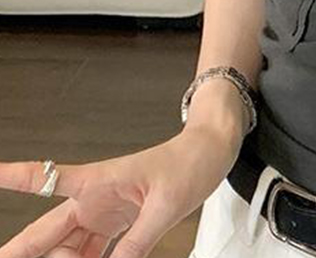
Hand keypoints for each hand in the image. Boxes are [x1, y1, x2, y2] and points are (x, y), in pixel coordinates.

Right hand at [0, 126, 239, 257]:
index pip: (45, 179)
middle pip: (43, 235)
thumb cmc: (188, 163)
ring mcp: (103, 215)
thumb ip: (137, 243)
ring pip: (63, 251)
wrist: (210, 153)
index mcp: (98, 182)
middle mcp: (93, 200)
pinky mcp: (117, 227)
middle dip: (18, 254)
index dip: (14, 177)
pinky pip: (90, 256)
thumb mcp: (165, 206)